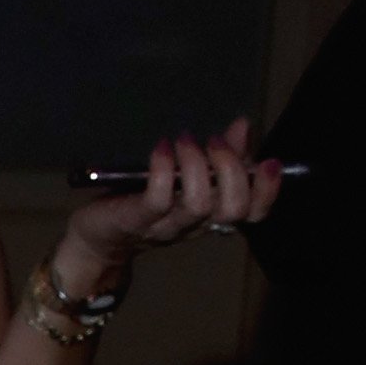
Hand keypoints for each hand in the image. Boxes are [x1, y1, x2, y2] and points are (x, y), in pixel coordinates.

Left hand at [53, 116, 279, 299]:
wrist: (97, 237)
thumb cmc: (141, 201)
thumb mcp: (184, 176)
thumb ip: (217, 155)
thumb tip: (243, 126)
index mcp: (210, 215)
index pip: (252, 214)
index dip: (267, 191)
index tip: (269, 162)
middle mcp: (194, 225)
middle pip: (232, 210)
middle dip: (232, 171)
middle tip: (214, 141)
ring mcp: (165, 225)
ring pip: (198, 205)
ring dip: (197, 166)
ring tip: (184, 140)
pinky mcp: (136, 219)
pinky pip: (157, 199)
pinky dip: (163, 170)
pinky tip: (161, 148)